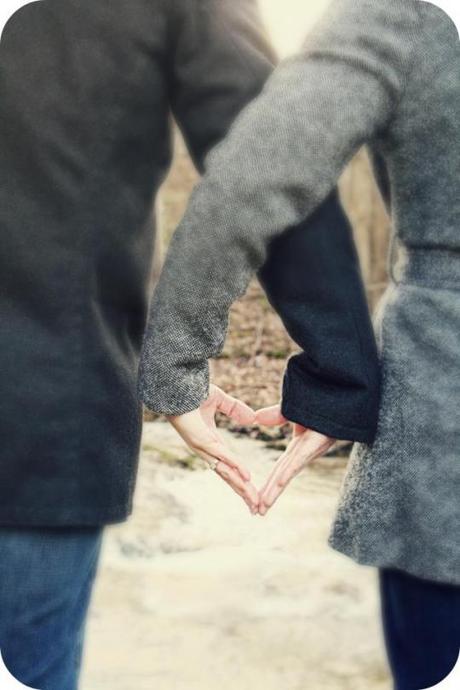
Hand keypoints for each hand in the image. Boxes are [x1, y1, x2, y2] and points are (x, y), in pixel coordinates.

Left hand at [167, 385, 259, 513]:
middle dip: (243, 492)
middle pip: (228, 476)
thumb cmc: (191, 392)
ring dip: (241, 487)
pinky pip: (222, 455)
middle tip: (256, 508)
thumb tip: (252, 419)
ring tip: (254, 501)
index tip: (251, 494)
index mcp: (211, 443)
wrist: (175, 386)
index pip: (229, 467)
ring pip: (226, 471)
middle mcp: (207, 450)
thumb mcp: (219, 400)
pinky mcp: (202, 440)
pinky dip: (235, 466)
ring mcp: (204, 447)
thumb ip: (235, 409)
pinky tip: (246, 476)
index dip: (241, 481)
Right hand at [255, 405, 334, 515]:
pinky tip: (278, 485)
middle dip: (268, 496)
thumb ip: (274, 415)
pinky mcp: (315, 444)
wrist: (341, 397)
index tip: (258, 498)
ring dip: (274, 492)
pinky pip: (298, 461)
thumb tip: (256, 418)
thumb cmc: (321, 404)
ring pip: (287, 475)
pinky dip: (287, 473)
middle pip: (280, 478)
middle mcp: (303, 454)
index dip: (268, 484)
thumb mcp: (291, 411)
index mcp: (299, 448)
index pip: (279, 470)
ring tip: (262, 509)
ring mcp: (309, 451)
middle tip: (256, 513)